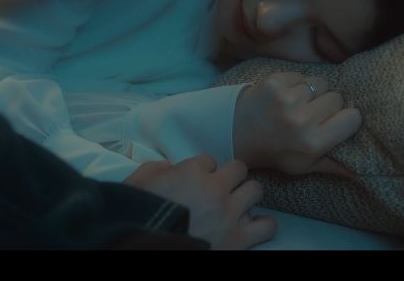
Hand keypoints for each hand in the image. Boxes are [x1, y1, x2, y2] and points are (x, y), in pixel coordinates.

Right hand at [124, 155, 275, 249]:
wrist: (145, 244)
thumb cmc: (138, 215)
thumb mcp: (136, 183)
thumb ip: (156, 169)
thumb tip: (170, 167)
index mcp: (190, 172)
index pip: (208, 160)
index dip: (203, 171)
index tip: (196, 182)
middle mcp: (214, 188)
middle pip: (239, 168)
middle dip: (230, 177)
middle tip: (221, 189)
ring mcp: (229, 214)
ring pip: (256, 190)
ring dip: (246, 197)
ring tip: (236, 206)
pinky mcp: (238, 239)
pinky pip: (267, 225)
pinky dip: (260, 226)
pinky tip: (249, 228)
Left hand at [232, 72, 361, 176]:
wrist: (235, 132)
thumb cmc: (274, 151)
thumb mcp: (302, 165)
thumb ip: (333, 165)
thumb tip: (362, 172)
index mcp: (313, 143)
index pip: (353, 118)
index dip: (346, 119)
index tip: (336, 122)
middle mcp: (301, 120)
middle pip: (337, 98)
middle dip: (328, 105)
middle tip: (311, 114)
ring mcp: (287, 98)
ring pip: (320, 83)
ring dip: (312, 92)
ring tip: (296, 105)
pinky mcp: (275, 81)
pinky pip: (301, 75)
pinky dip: (295, 83)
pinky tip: (284, 96)